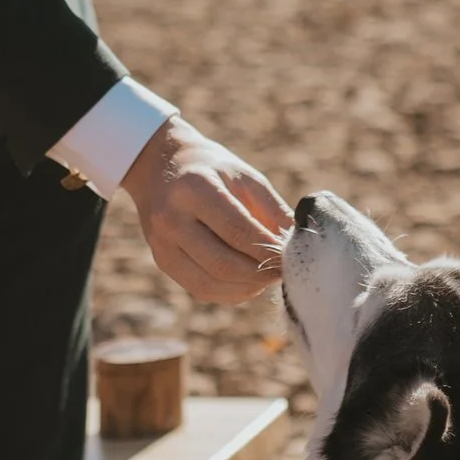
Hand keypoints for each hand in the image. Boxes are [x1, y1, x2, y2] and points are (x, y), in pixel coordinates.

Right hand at [122, 114, 291, 303]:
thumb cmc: (213, 169)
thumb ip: (273, 210)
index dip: (269, 251)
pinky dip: (230, 292)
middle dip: (260, 274)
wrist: (159, 166)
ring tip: (268, 277)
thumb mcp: (246, 177)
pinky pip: (200, 289)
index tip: (292, 257)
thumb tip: (299, 244)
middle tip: (284, 271)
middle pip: (223, 264)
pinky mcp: (162, 261)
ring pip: (210, 284)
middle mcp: (171, 219)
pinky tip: (248, 282)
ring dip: (247, 287)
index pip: (238, 232)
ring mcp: (162, 243)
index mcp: (195, 189)